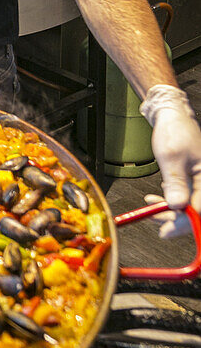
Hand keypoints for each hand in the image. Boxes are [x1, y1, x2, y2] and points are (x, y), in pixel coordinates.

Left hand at [139, 85, 200, 234]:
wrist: (172, 116)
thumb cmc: (175, 132)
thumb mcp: (171, 158)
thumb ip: (175, 183)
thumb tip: (177, 206)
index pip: (199, 209)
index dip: (183, 223)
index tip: (166, 231)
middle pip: (195, 210)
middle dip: (175, 219)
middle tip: (157, 225)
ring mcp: (200, 181)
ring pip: (188, 205)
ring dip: (170, 210)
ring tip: (152, 209)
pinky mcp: (193, 179)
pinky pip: (185, 196)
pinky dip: (171, 200)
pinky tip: (158, 199)